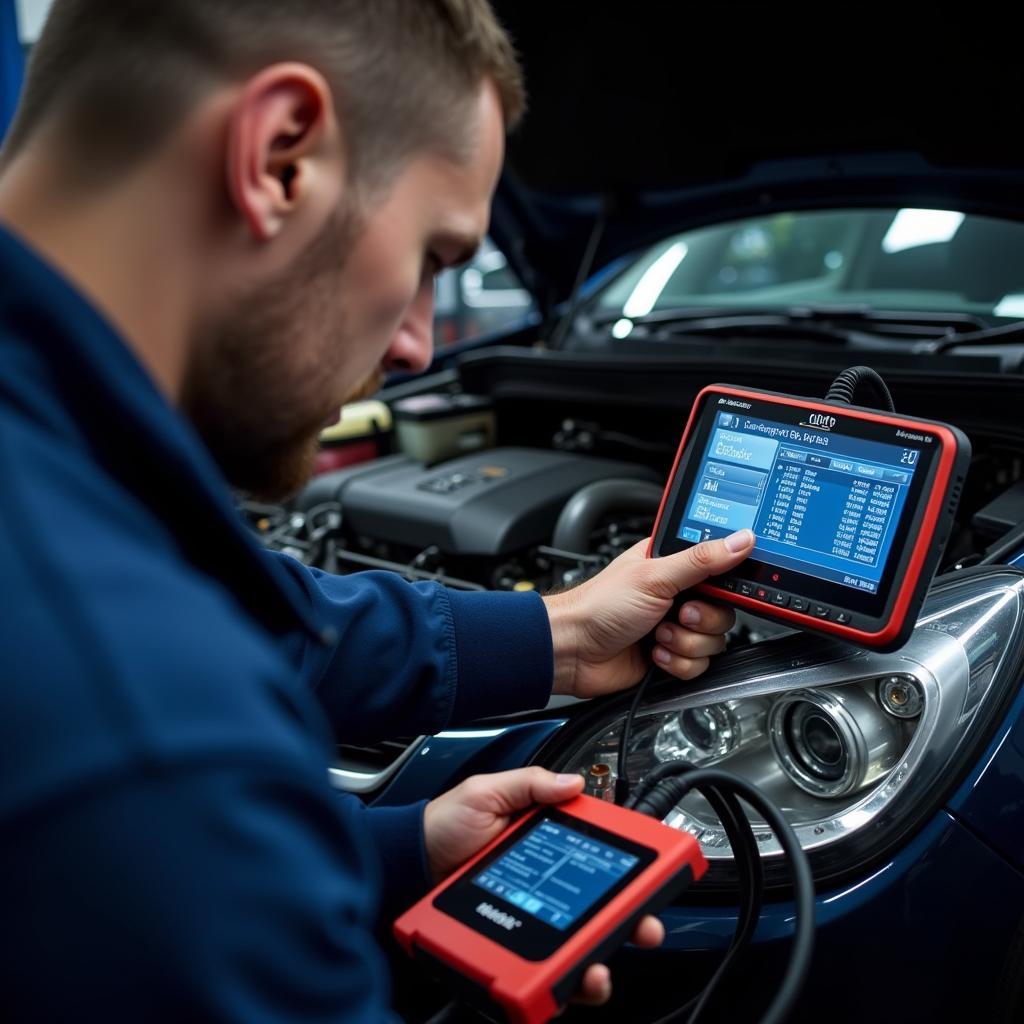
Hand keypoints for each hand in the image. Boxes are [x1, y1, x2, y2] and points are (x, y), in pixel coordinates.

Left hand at [423, 767, 664, 1005]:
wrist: (405, 865)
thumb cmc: (443, 826)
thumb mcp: (487, 791)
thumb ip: (529, 783)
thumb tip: (573, 782)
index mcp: (550, 847)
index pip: (600, 860)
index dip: (633, 870)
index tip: (653, 874)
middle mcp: (548, 888)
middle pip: (600, 913)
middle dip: (631, 925)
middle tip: (642, 927)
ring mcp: (533, 921)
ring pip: (578, 952)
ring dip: (598, 963)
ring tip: (597, 966)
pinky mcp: (513, 948)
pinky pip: (542, 975)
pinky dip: (557, 986)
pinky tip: (559, 982)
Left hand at [543, 529, 754, 697]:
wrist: (574, 651)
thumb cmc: (600, 606)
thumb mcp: (655, 576)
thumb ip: (702, 560)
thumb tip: (741, 540)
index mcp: (674, 566)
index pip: (721, 571)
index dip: (725, 584)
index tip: (713, 590)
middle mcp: (678, 595)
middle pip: (724, 611)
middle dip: (701, 619)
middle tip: (678, 614)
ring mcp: (675, 627)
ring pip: (713, 641)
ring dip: (685, 642)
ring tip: (657, 634)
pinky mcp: (671, 656)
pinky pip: (699, 665)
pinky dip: (677, 663)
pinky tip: (653, 653)